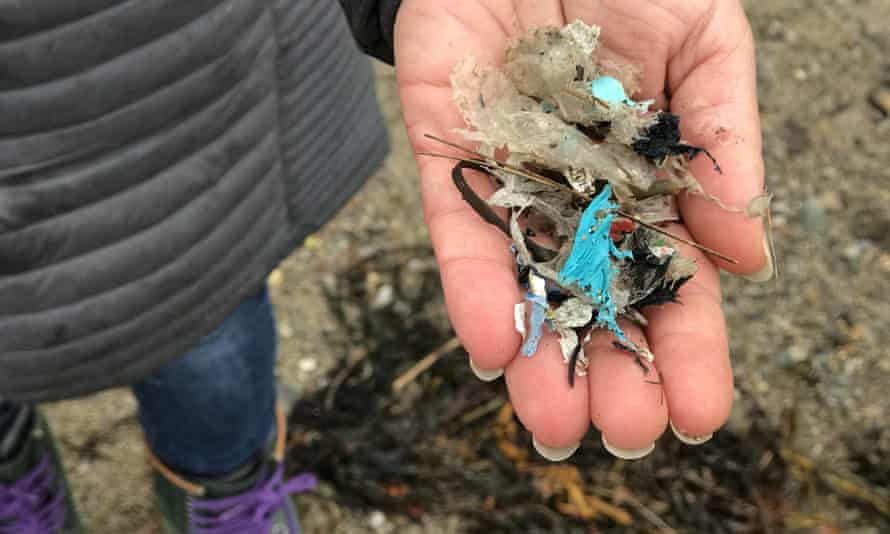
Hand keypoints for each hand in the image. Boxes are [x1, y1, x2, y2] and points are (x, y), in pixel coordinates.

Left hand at [394, 0, 769, 458]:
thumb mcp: (707, 46)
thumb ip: (722, 144)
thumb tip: (748, 256)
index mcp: (644, 184)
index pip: (669, 282)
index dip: (685, 348)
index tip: (697, 412)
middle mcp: (576, 197)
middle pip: (593, 299)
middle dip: (608, 368)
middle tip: (621, 434)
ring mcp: (512, 181)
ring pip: (524, 282)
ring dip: (538, 354)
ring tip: (553, 421)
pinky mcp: (449, 157)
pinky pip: (459, 231)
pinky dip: (474, 287)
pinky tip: (492, 347)